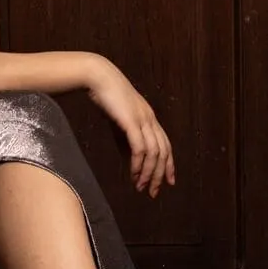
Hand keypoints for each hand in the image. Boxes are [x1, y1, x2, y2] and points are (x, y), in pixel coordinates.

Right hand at [86, 58, 175, 197]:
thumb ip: (126, 137)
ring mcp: (143, 120)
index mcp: (150, 118)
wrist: (98, 77)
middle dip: (160, 175)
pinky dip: (139, 163)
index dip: (169, 165)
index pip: (166, 145)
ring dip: (149, 173)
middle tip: (153, 192)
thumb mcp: (119, 120)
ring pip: (154, 153)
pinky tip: (134, 173)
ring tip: (141, 186)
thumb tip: (130, 158)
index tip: (168, 181)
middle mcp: (151, 120)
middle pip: (163, 152)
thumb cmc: (106, 96)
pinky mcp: (132, 121)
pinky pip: (140, 148)